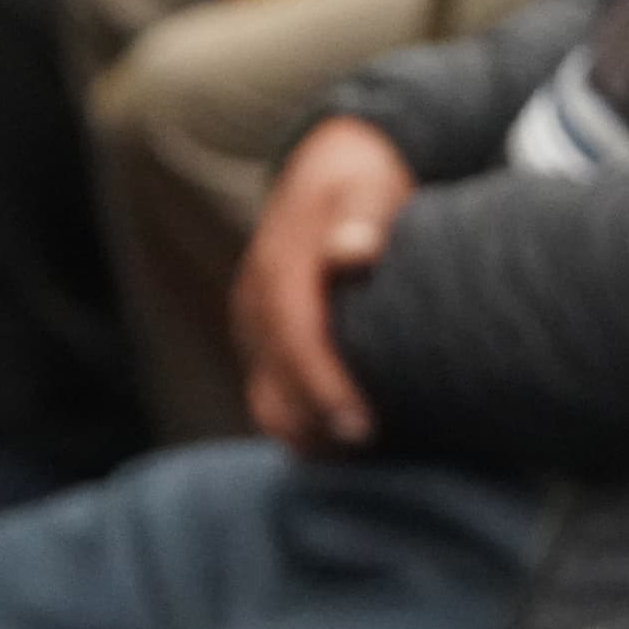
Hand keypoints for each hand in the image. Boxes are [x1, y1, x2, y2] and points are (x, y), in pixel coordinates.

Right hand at [232, 119, 414, 451]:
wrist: (330, 168)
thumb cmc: (363, 184)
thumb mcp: (370, 187)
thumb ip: (364, 217)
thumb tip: (352, 251)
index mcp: (281, 265)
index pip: (295, 337)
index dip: (324, 386)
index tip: (363, 424)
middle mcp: (257, 299)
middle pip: (274, 382)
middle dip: (319, 427)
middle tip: (373, 456)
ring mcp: (255, 323)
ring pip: (266, 397)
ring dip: (307, 434)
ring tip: (360, 459)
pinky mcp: (263, 339)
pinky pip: (272, 393)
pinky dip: (302, 423)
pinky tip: (343, 443)